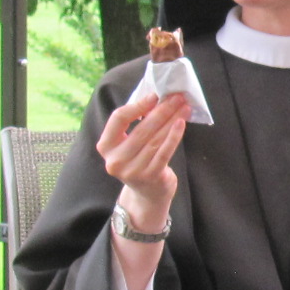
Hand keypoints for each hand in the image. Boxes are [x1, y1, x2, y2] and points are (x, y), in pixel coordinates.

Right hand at [97, 92, 188, 230]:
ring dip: (171, 120)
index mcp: (105, 146)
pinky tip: (181, 123)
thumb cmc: (138, 159)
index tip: (154, 96)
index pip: (118, 118)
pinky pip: (164, 152)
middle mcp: (116, 160)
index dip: (137, 105)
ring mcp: (133, 170)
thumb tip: (157, 99)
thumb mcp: (128, 143)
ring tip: (183, 107)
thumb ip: (135, 123)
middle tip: (177, 97)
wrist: (147, 193)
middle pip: (141, 129)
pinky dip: (174, 136)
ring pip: (155, 139)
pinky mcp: (150, 176)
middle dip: (162, 110)